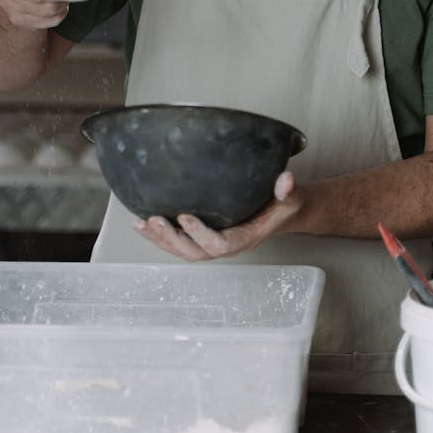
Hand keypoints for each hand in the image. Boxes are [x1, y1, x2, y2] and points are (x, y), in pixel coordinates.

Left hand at [134, 171, 301, 260]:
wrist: (284, 214)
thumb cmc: (286, 206)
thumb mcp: (291, 197)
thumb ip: (287, 191)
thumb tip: (285, 180)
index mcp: (246, 238)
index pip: (220, 244)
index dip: (200, 234)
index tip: (184, 216)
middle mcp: (227, 245)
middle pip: (195, 252)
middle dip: (172, 239)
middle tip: (155, 220)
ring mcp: (215, 243)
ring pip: (183, 250)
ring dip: (161, 239)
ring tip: (141, 224)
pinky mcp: (206, 237)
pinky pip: (181, 242)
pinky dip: (160, 235)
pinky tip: (143, 224)